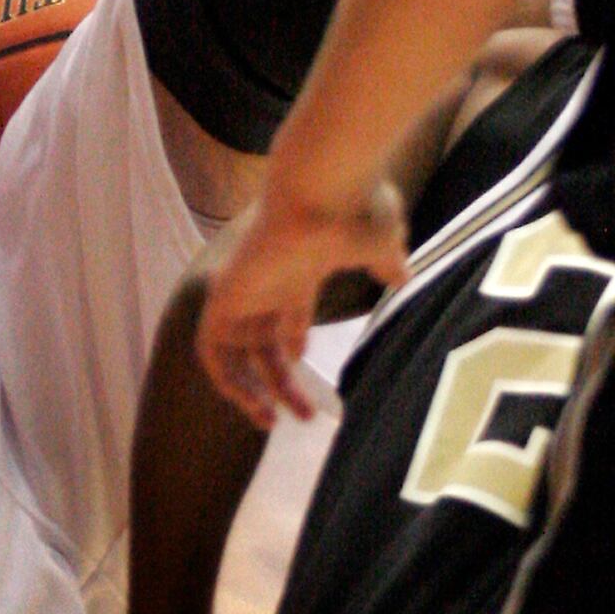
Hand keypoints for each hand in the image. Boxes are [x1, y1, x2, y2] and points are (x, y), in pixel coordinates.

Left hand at [196, 176, 406, 427]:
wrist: (321, 192)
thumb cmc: (354, 213)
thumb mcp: (379, 242)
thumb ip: (386, 261)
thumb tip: (404, 275)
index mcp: (298, 271)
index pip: (286, 313)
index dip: (291, 343)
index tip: (302, 366)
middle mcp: (267, 282)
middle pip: (263, 343)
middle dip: (281, 382)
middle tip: (304, 416)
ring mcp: (245, 290)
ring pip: (237, 352)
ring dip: (252, 390)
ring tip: (274, 421)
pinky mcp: (225, 297)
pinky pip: (210, 349)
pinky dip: (225, 378)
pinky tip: (250, 401)